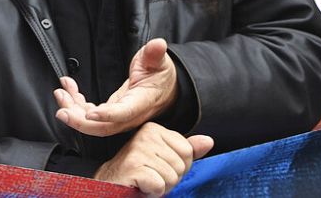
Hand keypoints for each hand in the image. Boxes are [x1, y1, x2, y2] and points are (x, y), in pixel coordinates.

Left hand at [54, 38, 177, 135]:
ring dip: (73, 110)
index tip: (89, 113)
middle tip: (61, 110)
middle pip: (103, 127)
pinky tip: (68, 90)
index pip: (124, 113)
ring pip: (93, 123)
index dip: (107, 115)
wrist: (166, 89)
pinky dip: (76, 103)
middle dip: (79, 122)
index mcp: (142, 102)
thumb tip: (158, 45)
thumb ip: (155, 55)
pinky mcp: (110, 112)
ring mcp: (118, 115)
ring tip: (60, 93)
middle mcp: (129, 115)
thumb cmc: (161, 76)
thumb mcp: (159, 62)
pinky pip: (90, 113)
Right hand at [94, 122, 213, 195]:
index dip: (178, 166)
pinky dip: (153, 192)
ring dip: (161, 186)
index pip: (188, 151)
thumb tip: (209, 141)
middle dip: (170, 178)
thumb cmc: (141, 173)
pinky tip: (141, 186)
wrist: (112, 185)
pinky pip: (160, 185)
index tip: (158, 167)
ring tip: (145, 181)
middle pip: (181, 165)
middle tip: (151, 176)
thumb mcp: (166, 159)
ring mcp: (138, 149)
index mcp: (154, 129)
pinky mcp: (133, 166)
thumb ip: (188, 150)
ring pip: (172, 177)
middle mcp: (145, 134)